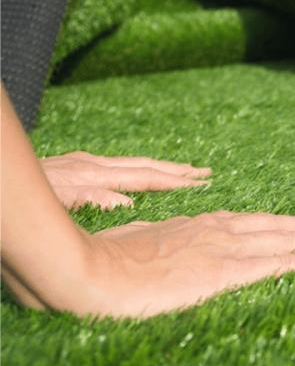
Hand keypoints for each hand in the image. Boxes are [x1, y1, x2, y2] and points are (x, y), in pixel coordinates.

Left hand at [40, 151, 210, 209]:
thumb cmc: (17, 200)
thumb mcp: (49, 202)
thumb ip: (87, 199)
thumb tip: (126, 201)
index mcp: (91, 175)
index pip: (144, 177)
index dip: (174, 180)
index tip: (201, 181)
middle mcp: (89, 165)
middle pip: (142, 166)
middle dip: (175, 170)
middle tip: (205, 172)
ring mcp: (79, 163)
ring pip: (129, 165)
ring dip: (157, 169)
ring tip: (181, 171)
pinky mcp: (69, 166)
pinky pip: (113, 167)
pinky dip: (134, 171)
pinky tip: (134, 177)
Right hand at [82, 211, 294, 317]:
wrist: (91, 270)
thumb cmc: (101, 260)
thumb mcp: (133, 243)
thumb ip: (153, 242)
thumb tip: (155, 242)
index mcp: (195, 225)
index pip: (244, 222)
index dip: (271, 223)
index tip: (290, 223)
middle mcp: (217, 229)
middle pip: (272, 225)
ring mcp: (226, 247)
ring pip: (285, 239)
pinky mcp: (230, 270)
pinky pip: (283, 265)